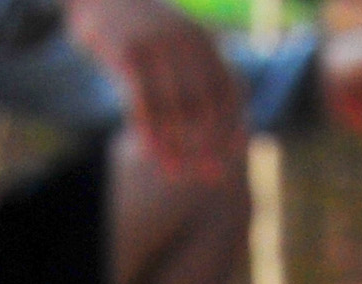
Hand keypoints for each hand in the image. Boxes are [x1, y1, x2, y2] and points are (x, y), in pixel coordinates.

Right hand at [69, 0, 242, 186]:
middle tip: (207, 176)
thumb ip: (193, 73)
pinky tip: (149, 153)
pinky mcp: (129, 53)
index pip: (228, 90)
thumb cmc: (137, 29)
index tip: (232, 157)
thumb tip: (214, 117)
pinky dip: (148, 131)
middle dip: (208, 145)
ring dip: (176, 146)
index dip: (233, 126)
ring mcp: (157, 45)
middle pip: (204, 104)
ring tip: (175, 175)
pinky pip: (143, 101)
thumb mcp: (173, 42)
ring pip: (173, 107)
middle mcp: (186, 41)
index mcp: (203, 41)